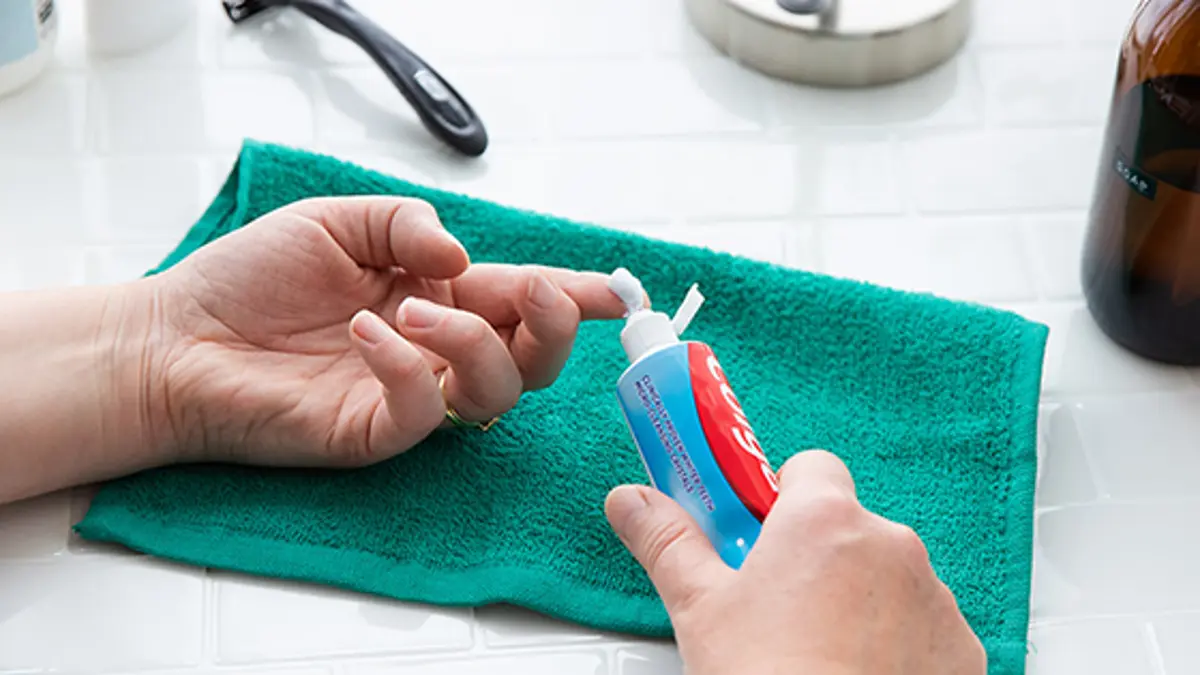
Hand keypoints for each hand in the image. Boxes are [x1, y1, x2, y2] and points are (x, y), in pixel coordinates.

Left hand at [138, 196, 625, 466]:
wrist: (178, 338)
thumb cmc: (251, 278)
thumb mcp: (338, 220)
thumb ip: (407, 226)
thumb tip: (463, 257)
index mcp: (437, 297)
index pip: (522, 299)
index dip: (575, 297)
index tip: (617, 292)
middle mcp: (437, 351)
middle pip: (532, 357)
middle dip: (554, 325)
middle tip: (541, 293)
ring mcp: (411, 397)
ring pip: (496, 391)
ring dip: (476, 342)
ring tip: (411, 308)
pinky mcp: (376, 433)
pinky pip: (425, 411)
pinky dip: (407, 367)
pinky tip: (365, 332)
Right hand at [605, 451, 985, 674]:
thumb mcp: (699, 608)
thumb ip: (667, 540)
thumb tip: (630, 501)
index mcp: (823, 519)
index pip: (809, 469)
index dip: (779, 501)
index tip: (755, 531)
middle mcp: (889, 545)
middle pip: (847, 526)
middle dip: (816, 556)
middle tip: (776, 604)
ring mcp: (931, 596)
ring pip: (887, 576)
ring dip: (859, 598)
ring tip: (817, 650)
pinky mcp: (959, 646)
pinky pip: (925, 625)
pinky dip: (899, 643)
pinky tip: (859, 672)